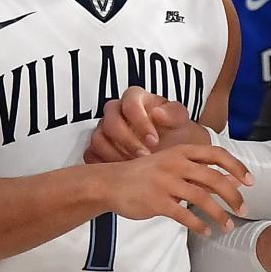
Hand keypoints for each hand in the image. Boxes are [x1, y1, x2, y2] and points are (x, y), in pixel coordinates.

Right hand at [84, 86, 201, 162]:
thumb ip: (173, 114)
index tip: (154, 140)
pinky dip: (105, 165)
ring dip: (116, 155)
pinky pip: (90, 155)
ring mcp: (104, 130)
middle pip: (109, 122)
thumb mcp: (180, 121)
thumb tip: (156, 113)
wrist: (173, 150)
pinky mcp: (97, 148)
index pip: (130, 102)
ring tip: (136, 167)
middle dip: (127, 141)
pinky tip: (123, 173)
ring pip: (98, 139)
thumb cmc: (175, 131)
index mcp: (136, 98)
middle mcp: (116, 112)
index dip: (140, 121)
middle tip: (145, 157)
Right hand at [105, 142, 252, 235]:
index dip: (236, 166)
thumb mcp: (172, 164)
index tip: (250, 180)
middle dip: (233, 196)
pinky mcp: (156, 201)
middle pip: (214, 178)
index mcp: (182, 151)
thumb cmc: (146, 174)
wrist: (112, 182)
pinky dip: (199, 224)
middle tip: (244, 209)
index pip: (217, 154)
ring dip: (219, 214)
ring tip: (228, 226)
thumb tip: (230, 179)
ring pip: (202, 198)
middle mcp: (176, 164)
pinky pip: (184, 215)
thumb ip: (198, 171)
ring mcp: (166, 182)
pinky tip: (206, 231)